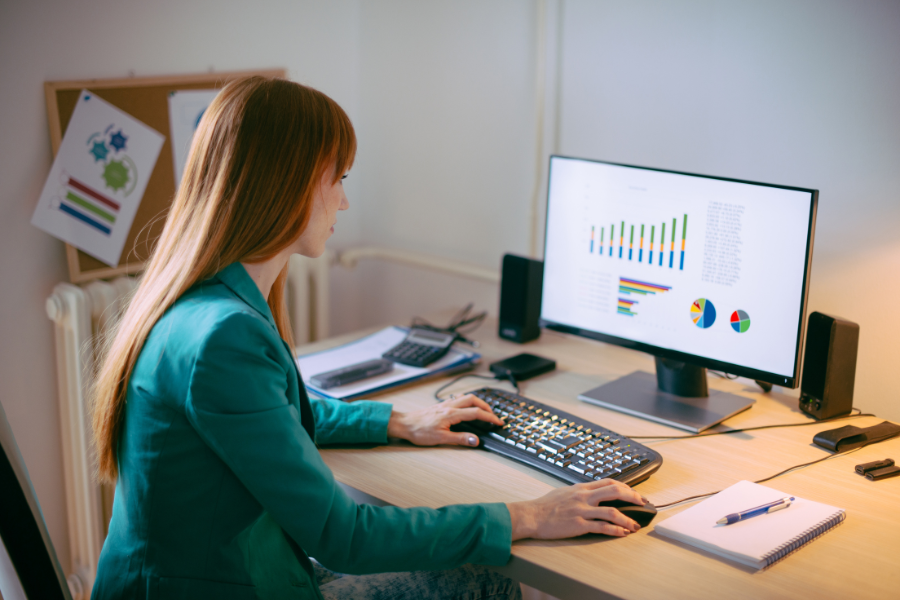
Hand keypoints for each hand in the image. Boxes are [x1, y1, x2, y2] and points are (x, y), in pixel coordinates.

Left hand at [387, 394, 503, 446]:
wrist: (404, 424)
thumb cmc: (419, 431)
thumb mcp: (441, 439)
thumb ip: (460, 439)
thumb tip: (476, 440)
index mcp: (451, 414)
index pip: (476, 413)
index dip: (489, 417)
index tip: (498, 422)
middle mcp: (449, 406)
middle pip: (473, 399)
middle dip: (486, 406)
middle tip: (493, 415)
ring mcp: (444, 405)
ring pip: (465, 397)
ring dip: (477, 402)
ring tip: (483, 411)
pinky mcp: (440, 406)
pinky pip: (457, 399)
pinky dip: (466, 402)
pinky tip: (465, 408)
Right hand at [506, 479, 645, 539]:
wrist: (531, 515)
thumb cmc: (545, 505)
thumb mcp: (564, 492)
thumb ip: (579, 492)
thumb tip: (591, 492)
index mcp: (581, 488)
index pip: (608, 482)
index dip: (625, 487)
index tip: (635, 493)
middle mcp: (583, 496)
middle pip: (614, 491)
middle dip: (632, 498)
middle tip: (642, 504)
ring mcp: (581, 510)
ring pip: (611, 511)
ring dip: (627, 519)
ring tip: (635, 525)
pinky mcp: (578, 525)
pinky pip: (601, 527)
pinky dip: (615, 530)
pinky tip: (622, 533)